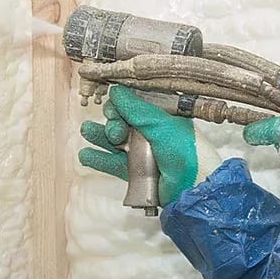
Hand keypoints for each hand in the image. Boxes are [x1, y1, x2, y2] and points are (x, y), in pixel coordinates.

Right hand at [79, 86, 222, 204]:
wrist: (193, 187)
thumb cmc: (185, 152)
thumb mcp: (161, 124)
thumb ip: (135, 108)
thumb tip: (115, 91)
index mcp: (163, 116)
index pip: (135, 104)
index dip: (121, 104)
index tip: (113, 108)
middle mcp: (153, 133)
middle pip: (123, 121)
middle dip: (113, 123)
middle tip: (115, 133)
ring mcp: (144, 153)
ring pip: (116, 142)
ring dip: (100, 136)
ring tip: (87, 131)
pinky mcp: (137, 172)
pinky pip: (114, 163)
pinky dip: (99, 158)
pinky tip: (86, 154)